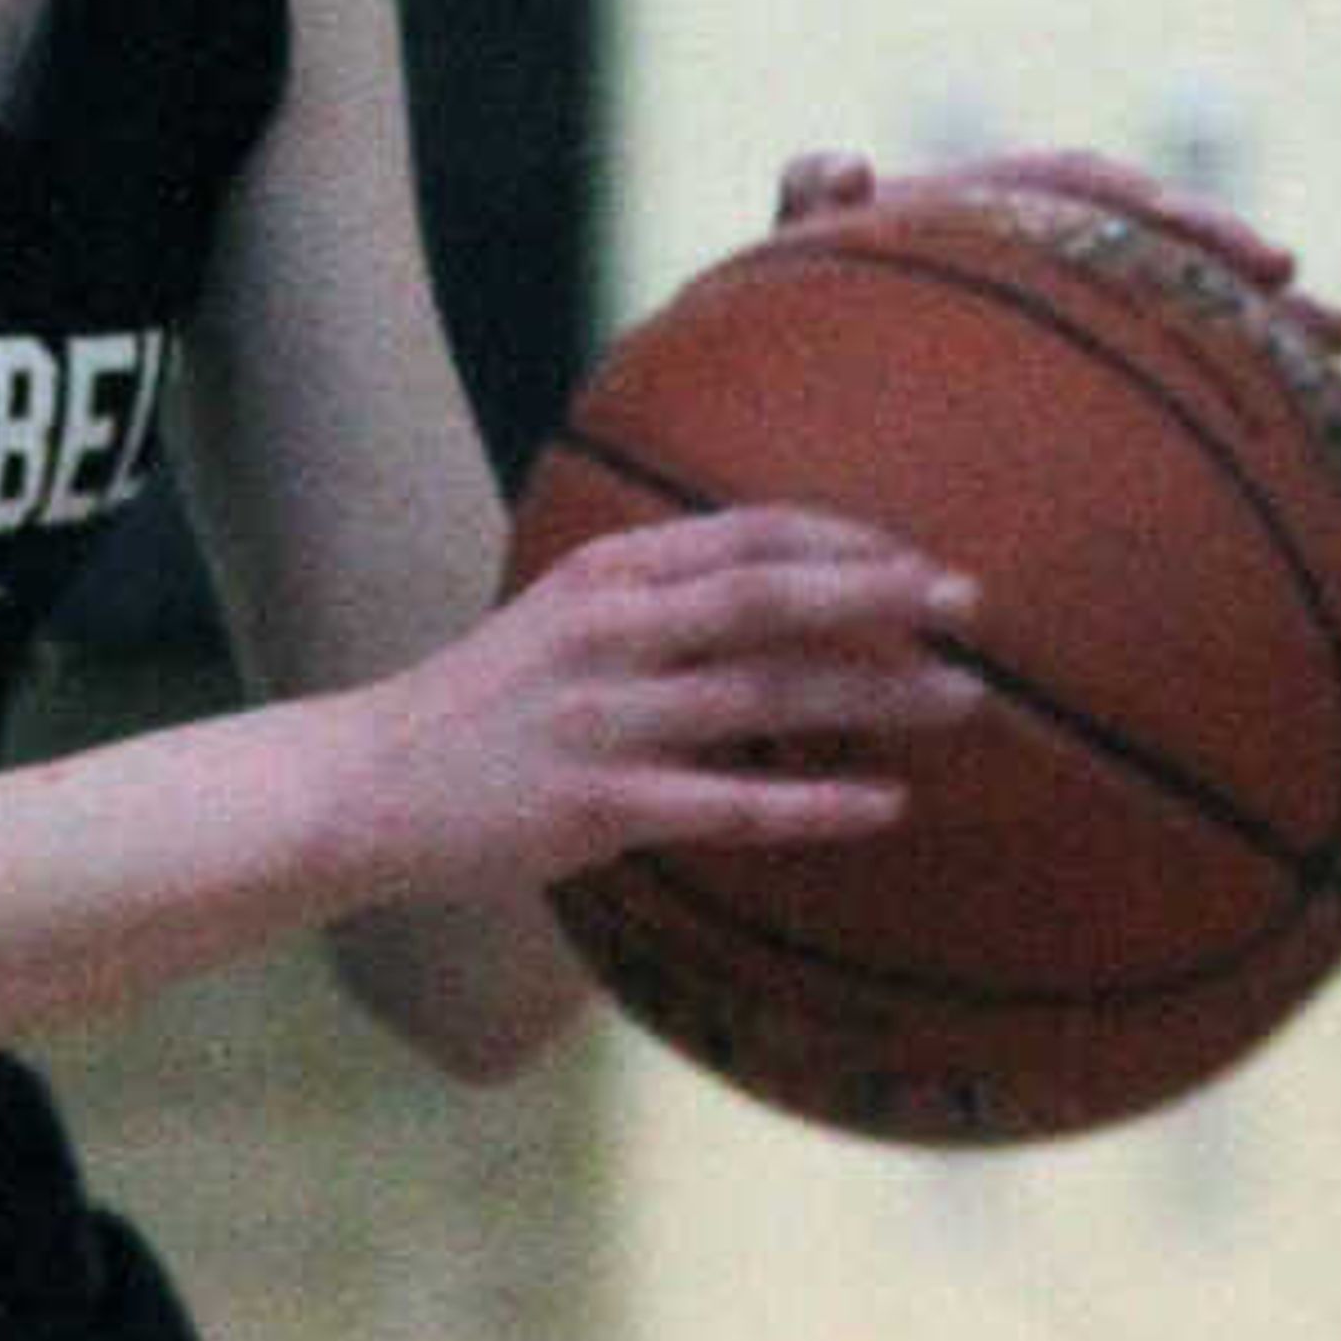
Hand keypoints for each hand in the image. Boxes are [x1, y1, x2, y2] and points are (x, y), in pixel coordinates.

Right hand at [377, 505, 984, 896]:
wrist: (366, 786)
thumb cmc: (479, 708)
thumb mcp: (559, 618)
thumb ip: (655, 601)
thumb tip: (781, 595)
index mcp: (604, 575)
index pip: (749, 533)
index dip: (849, 540)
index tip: (921, 557)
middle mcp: (610, 632)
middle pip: (773, 596)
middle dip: (885, 595)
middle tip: (974, 604)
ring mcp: (605, 720)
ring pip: (768, 695)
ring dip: (877, 694)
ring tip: (963, 698)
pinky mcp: (600, 807)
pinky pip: (734, 803)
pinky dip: (818, 803)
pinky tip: (886, 803)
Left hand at [772, 143, 1340, 351]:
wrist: (777, 389)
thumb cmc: (780, 321)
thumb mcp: (787, 268)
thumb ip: (803, 213)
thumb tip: (834, 165)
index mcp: (971, 204)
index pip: (1071, 190)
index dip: (1142, 208)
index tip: (1195, 231)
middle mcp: (1025, 248)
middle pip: (1152, 245)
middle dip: (1234, 267)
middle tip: (1318, 306)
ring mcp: (1050, 313)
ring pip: (1171, 307)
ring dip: (1258, 322)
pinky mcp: (1069, 373)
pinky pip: (1155, 375)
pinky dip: (1219, 391)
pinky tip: (1297, 431)